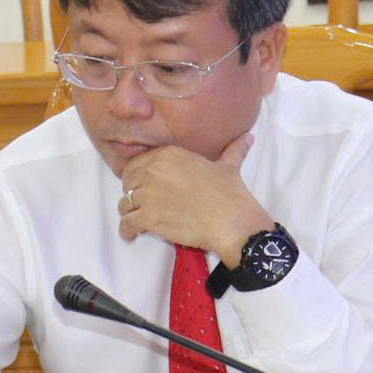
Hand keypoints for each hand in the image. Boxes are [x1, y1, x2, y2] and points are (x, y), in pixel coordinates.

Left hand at [117, 132, 271, 265]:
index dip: (138, 177)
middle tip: (141, 205)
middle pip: (128, 182)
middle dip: (132, 194)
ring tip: (136, 220)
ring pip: (124, 203)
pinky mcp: (148, 217)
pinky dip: (126, 230)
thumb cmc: (230, 194)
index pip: (137, 164)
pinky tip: (131, 234)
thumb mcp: (229, 166)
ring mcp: (149, 194)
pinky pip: (126, 223)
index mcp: (168, 154)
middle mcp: (153, 170)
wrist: (232, 221)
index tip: (144, 186)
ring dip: (129, 212)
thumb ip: (233, 150)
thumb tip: (248, 137)